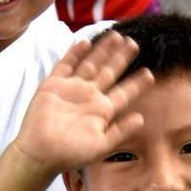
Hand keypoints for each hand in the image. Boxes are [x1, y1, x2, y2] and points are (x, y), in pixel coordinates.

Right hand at [14, 32, 153, 173]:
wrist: (41, 153)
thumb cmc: (70, 154)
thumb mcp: (101, 146)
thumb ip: (121, 131)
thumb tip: (141, 118)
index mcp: (102, 111)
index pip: (124, 93)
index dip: (137, 83)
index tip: (149, 73)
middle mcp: (89, 97)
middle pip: (109, 72)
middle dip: (121, 58)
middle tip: (134, 43)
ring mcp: (72, 89)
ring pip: (91, 64)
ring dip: (103, 50)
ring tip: (116, 35)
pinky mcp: (54, 85)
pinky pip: (66, 64)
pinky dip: (75, 53)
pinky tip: (85, 41)